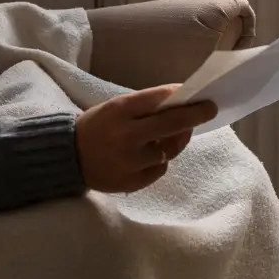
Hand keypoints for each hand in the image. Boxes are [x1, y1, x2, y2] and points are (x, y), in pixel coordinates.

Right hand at [75, 85, 214, 193]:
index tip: (200, 96)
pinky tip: (151, 154)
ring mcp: (129, 161)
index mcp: (119, 110)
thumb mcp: (114, 108)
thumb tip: (180, 104)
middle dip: (195, 115)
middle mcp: (126, 135)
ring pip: (169, 150)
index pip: (158, 99)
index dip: (181, 97)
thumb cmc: (96, 127)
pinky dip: (160, 160)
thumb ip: (143, 107)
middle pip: (171, 124)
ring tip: (174, 135)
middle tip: (210, 109)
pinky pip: (159, 169)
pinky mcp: (131, 182)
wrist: (67, 158)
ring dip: (176, 140)